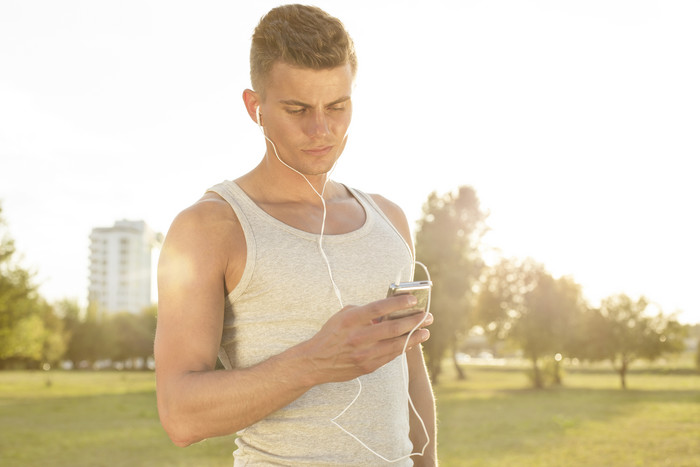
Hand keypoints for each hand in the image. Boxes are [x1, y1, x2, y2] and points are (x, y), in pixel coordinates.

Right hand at [301, 295, 432, 384]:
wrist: (316, 361)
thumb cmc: (331, 334)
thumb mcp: (344, 315)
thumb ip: (365, 312)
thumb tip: (388, 311)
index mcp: (352, 320)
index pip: (380, 308)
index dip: (399, 303)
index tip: (413, 300)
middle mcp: (359, 336)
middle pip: (394, 327)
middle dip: (414, 321)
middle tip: (427, 316)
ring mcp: (364, 353)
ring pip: (397, 344)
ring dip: (415, 337)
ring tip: (426, 330)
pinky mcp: (368, 366)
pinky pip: (391, 356)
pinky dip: (403, 348)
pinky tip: (412, 342)